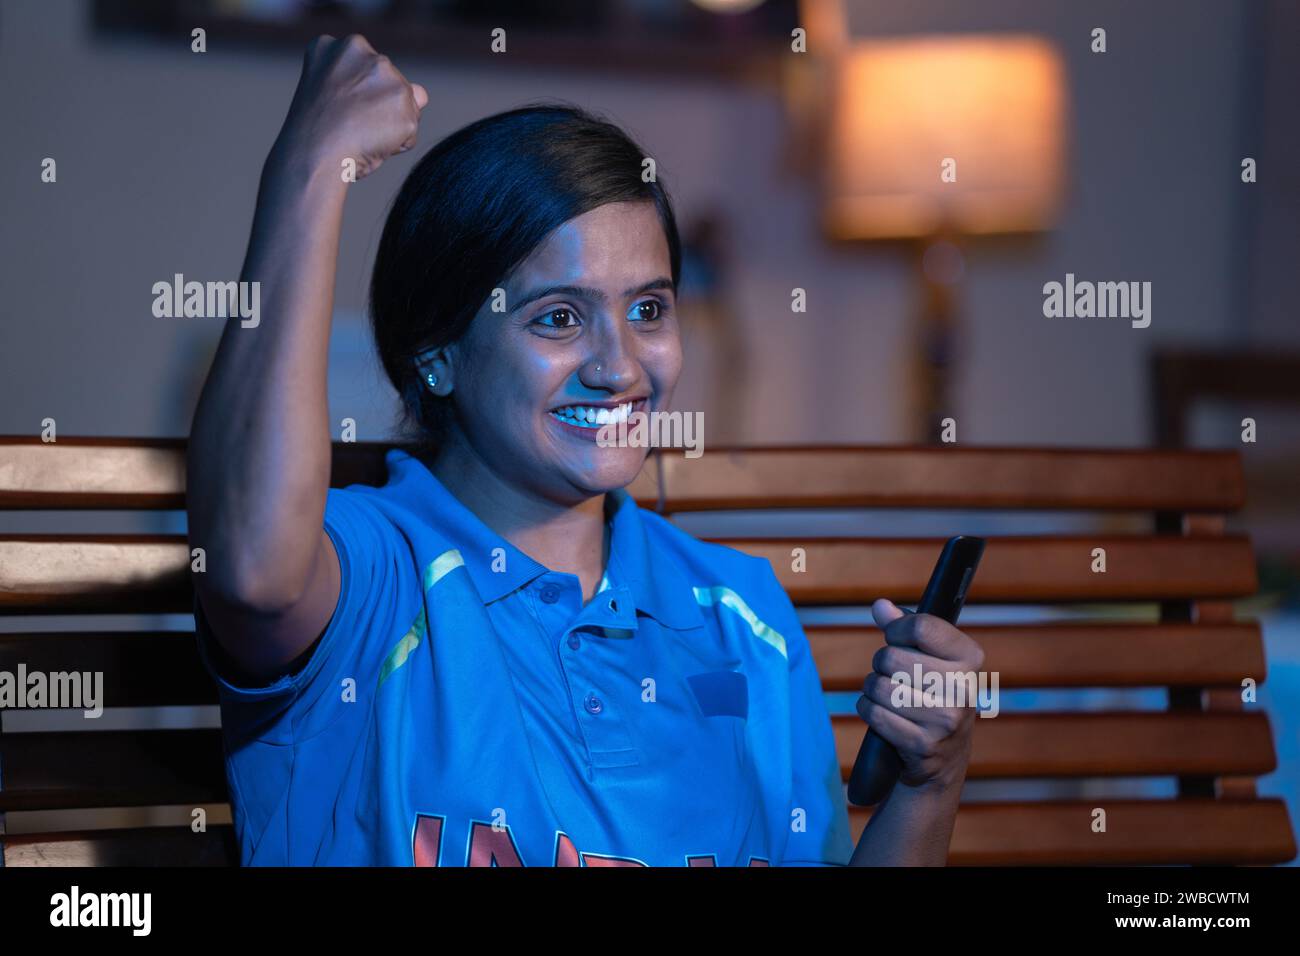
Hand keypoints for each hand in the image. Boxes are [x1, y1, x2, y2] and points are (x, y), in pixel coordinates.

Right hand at [273, 34, 427, 180]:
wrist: (311, 156)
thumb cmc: (314, 134)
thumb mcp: (330, 92)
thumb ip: (370, 83)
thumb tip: (423, 96)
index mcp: (338, 46)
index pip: (369, 72)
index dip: (355, 98)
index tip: (336, 110)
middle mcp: (364, 52)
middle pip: (391, 84)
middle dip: (378, 108)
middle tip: (347, 125)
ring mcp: (386, 76)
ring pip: (405, 106)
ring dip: (389, 125)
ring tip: (359, 135)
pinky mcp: (404, 105)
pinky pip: (409, 133)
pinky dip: (396, 146)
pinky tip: (371, 146)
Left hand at [855, 599, 984, 793]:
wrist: (943, 757)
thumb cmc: (931, 694)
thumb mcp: (928, 657)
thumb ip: (904, 626)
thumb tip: (879, 606)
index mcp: (970, 658)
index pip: (921, 627)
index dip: (897, 630)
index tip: (895, 638)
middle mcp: (964, 688)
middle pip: (891, 657)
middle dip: (881, 663)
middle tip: (892, 674)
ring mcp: (946, 720)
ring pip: (879, 686)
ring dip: (873, 689)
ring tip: (888, 695)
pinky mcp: (923, 745)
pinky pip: (874, 713)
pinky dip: (868, 709)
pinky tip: (883, 714)